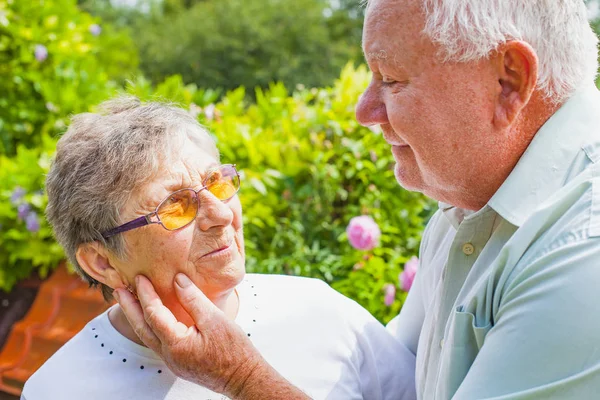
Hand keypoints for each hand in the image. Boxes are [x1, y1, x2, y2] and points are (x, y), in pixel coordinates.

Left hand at [114, 273, 265, 396]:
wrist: (244, 377)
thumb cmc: (233, 349)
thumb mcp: (215, 319)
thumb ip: (193, 299)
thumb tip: (177, 279)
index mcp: (176, 344)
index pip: (154, 314)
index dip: (145, 294)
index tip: (139, 277)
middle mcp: (169, 355)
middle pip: (142, 327)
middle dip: (129, 307)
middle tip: (117, 289)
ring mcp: (172, 361)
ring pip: (147, 336)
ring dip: (136, 317)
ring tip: (128, 300)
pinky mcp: (179, 362)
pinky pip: (158, 341)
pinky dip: (150, 325)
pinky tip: (152, 317)